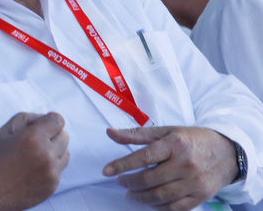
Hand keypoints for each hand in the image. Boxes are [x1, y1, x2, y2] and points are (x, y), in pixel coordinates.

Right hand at [0, 112, 68, 210]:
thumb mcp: (4, 131)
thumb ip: (28, 119)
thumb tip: (46, 119)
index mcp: (33, 138)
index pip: (58, 121)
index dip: (49, 120)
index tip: (41, 125)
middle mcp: (46, 155)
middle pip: (64, 136)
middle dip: (51, 135)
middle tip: (33, 141)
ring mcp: (51, 173)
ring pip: (65, 153)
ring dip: (53, 151)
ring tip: (32, 156)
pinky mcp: (52, 186)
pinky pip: (59, 169)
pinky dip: (50, 166)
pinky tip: (31, 169)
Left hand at [103, 126, 237, 210]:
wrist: (227, 152)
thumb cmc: (191, 140)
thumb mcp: (165, 132)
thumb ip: (136, 134)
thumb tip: (110, 133)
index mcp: (175, 144)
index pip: (143, 157)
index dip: (122, 165)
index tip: (106, 171)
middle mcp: (185, 163)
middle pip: (150, 179)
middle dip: (130, 183)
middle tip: (120, 182)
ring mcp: (195, 182)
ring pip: (161, 196)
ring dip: (141, 197)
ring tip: (130, 193)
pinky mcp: (201, 196)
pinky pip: (175, 207)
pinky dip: (159, 207)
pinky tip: (149, 202)